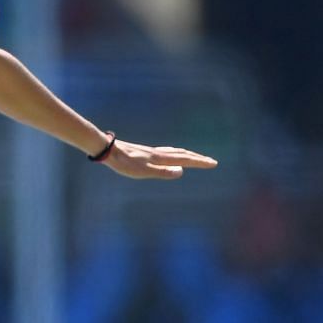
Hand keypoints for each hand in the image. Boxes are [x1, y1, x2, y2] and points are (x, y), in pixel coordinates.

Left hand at [97, 135, 217, 179]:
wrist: (109, 150)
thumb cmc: (124, 164)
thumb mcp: (143, 172)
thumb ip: (162, 172)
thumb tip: (182, 171)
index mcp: (160, 158)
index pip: (185, 160)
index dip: (200, 162)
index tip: (214, 163)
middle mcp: (159, 153)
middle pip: (183, 154)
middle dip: (198, 158)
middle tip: (211, 161)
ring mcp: (152, 151)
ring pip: (175, 151)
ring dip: (187, 154)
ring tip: (195, 156)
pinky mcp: (145, 152)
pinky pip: (166, 151)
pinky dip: (174, 152)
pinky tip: (169, 154)